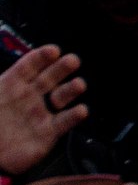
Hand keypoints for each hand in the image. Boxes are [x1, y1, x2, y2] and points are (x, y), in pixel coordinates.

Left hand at [0, 46, 86, 174]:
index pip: (28, 66)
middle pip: (50, 76)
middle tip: (72, 61)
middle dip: (62, 67)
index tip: (53, 51)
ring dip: (71, 89)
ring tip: (78, 85)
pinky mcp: (49, 133)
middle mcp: (29, 97)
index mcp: (10, 86)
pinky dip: (74, 115)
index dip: (41, 57)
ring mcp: (40, 114)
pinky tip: (80, 110)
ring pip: (61, 96)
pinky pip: (65, 122)